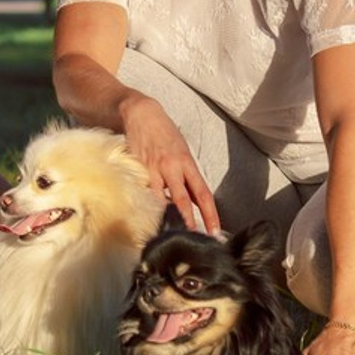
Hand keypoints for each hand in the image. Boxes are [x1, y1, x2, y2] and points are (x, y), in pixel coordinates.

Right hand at [121, 93, 219, 232]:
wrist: (142, 114)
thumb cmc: (164, 134)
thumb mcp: (182, 151)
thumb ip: (187, 175)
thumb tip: (194, 199)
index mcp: (187, 163)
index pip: (203, 193)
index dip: (210, 214)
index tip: (215, 230)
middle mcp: (173, 167)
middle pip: (185, 200)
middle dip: (191, 221)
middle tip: (197, 239)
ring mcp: (154, 169)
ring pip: (162, 200)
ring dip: (168, 218)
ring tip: (171, 235)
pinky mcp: (139, 170)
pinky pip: (145, 192)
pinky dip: (149, 205)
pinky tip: (150, 216)